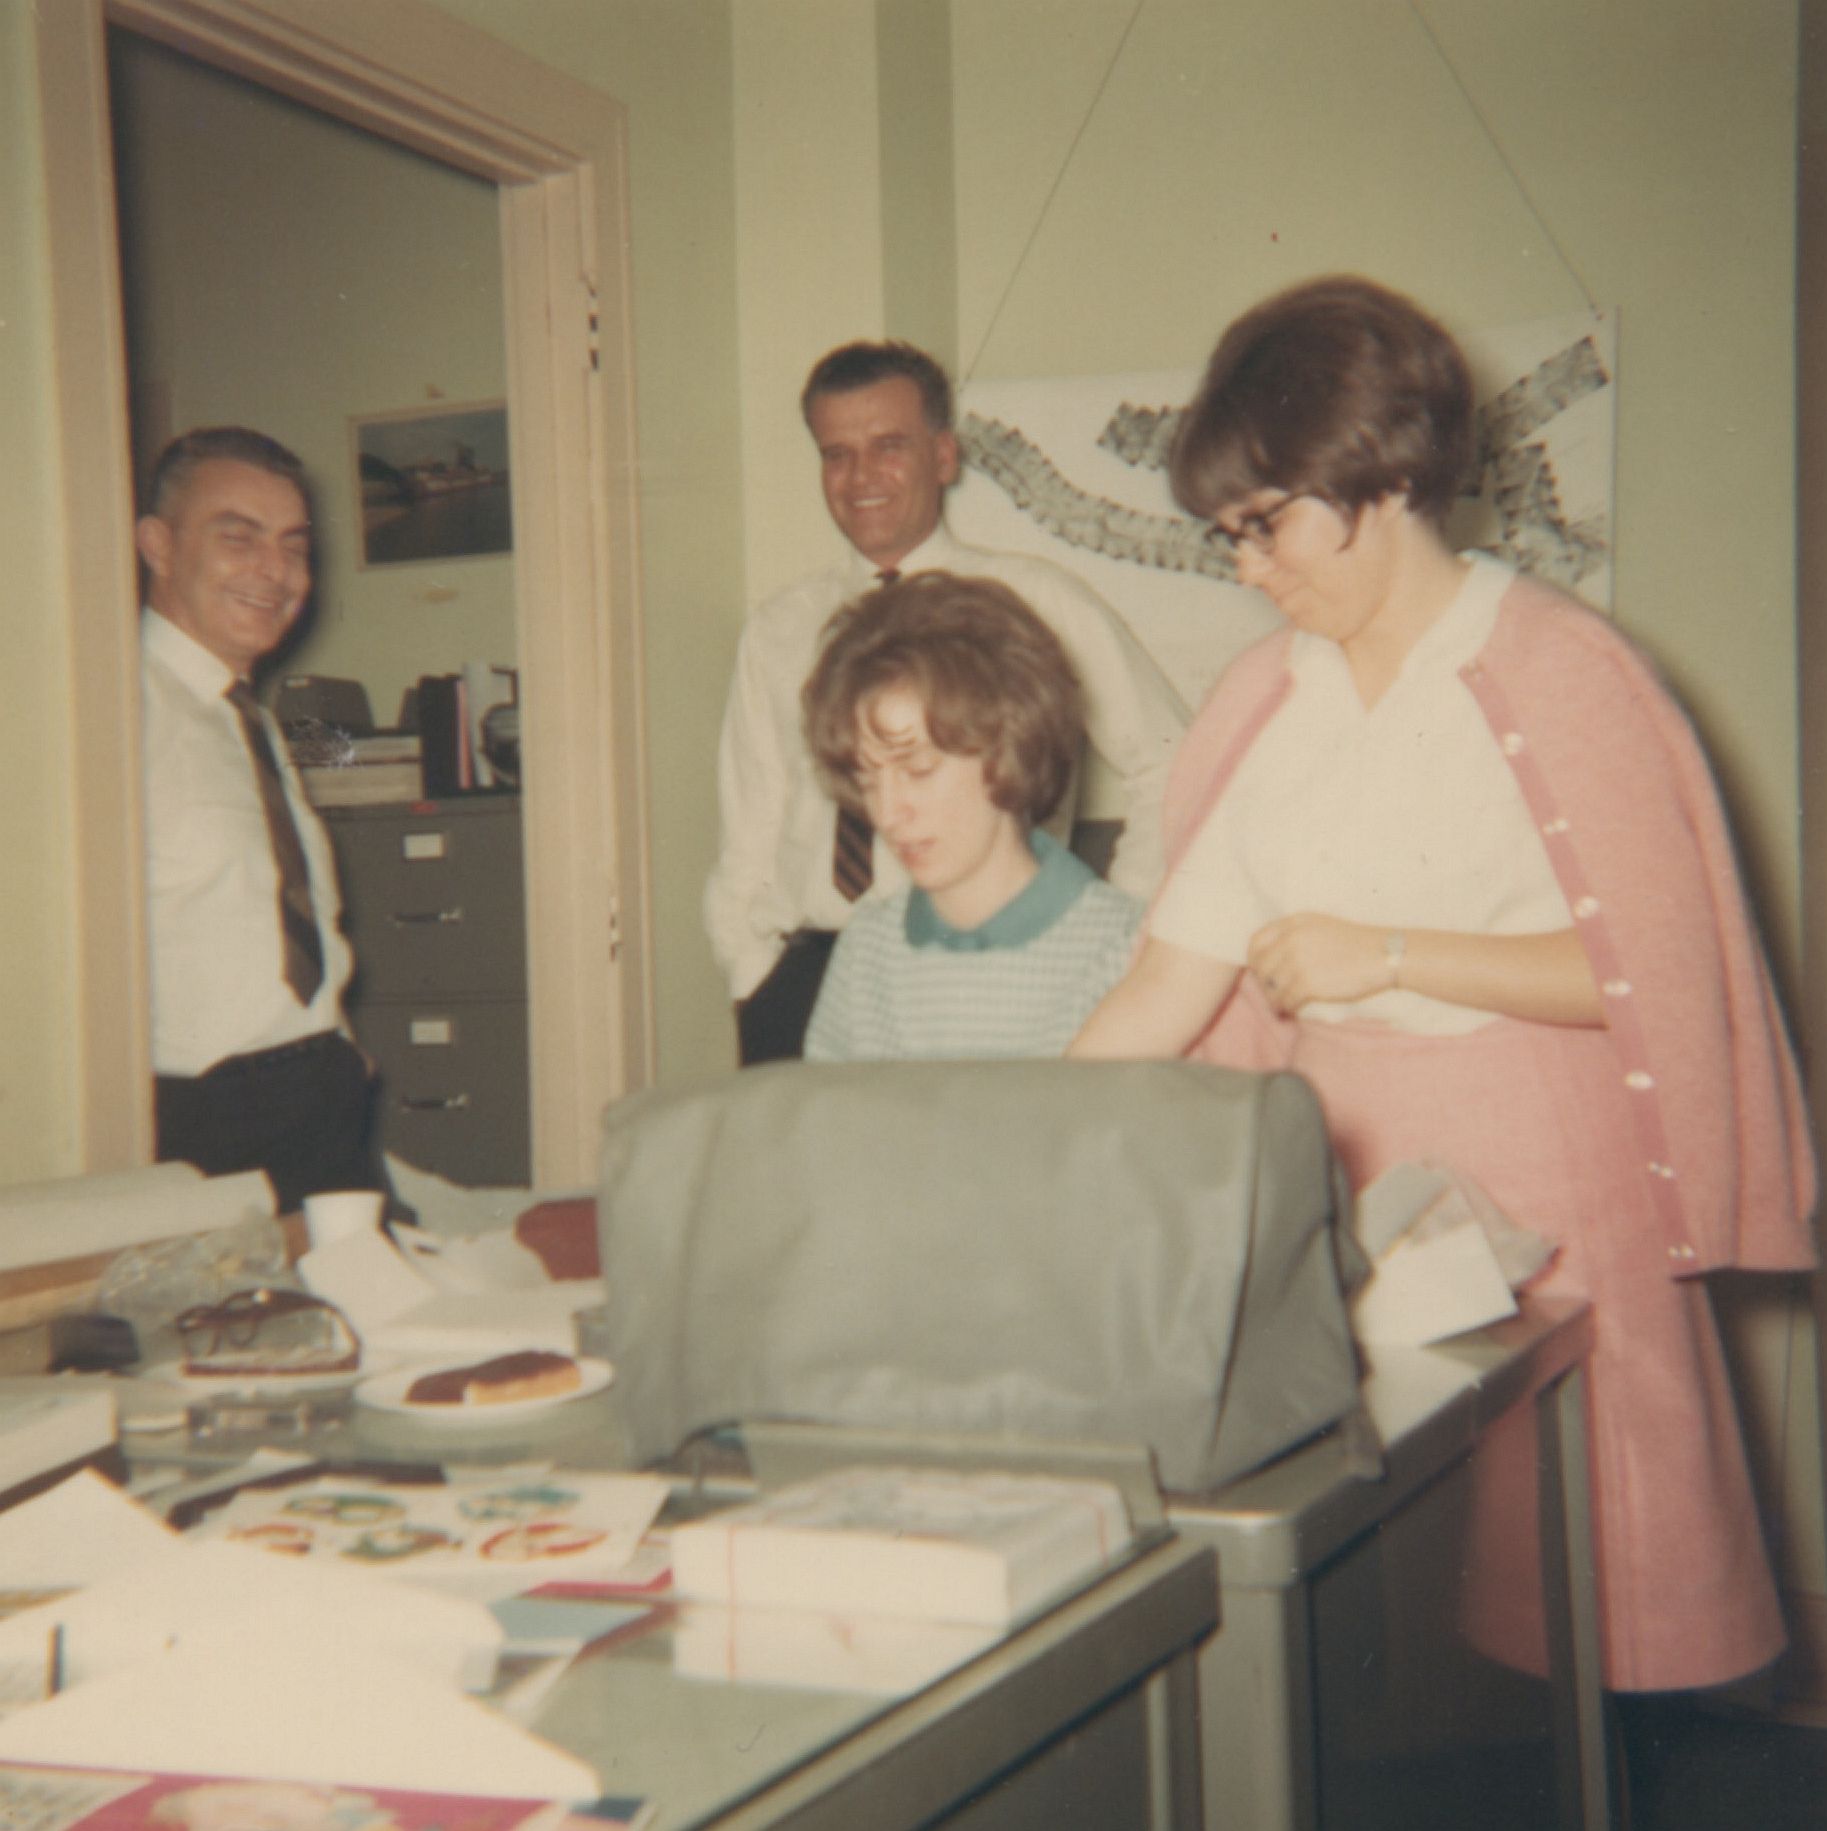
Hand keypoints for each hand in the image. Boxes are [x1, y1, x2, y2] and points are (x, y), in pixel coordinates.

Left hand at [1246, 914, 1389, 1014]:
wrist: (1384, 954)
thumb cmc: (1355, 943)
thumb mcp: (1320, 926)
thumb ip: (1294, 935)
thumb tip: (1270, 957)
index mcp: (1294, 923)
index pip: (1256, 941)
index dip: (1253, 959)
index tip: (1260, 971)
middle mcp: (1292, 939)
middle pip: (1260, 966)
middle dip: (1263, 982)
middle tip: (1272, 992)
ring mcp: (1298, 961)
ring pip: (1270, 986)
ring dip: (1273, 998)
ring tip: (1280, 1005)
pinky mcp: (1308, 983)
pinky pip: (1285, 1000)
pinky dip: (1285, 1008)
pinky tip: (1291, 1010)